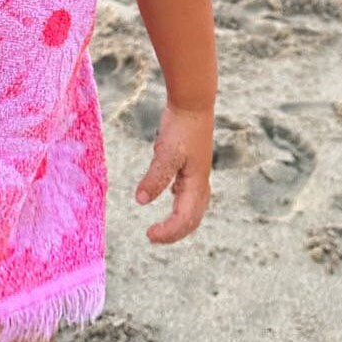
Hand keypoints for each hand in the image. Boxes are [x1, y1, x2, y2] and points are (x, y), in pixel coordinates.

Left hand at [134, 101, 213, 243]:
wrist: (193, 103)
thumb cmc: (181, 128)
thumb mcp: (165, 153)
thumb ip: (154, 178)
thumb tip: (140, 201)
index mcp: (196, 185)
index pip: (184, 219)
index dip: (168, 232)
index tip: (148, 234)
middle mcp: (201, 183)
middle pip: (193, 218)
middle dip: (175, 232)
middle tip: (153, 237)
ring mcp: (199, 173)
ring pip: (194, 207)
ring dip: (181, 220)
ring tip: (164, 226)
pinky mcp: (194, 163)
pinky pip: (191, 191)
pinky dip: (182, 202)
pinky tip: (172, 194)